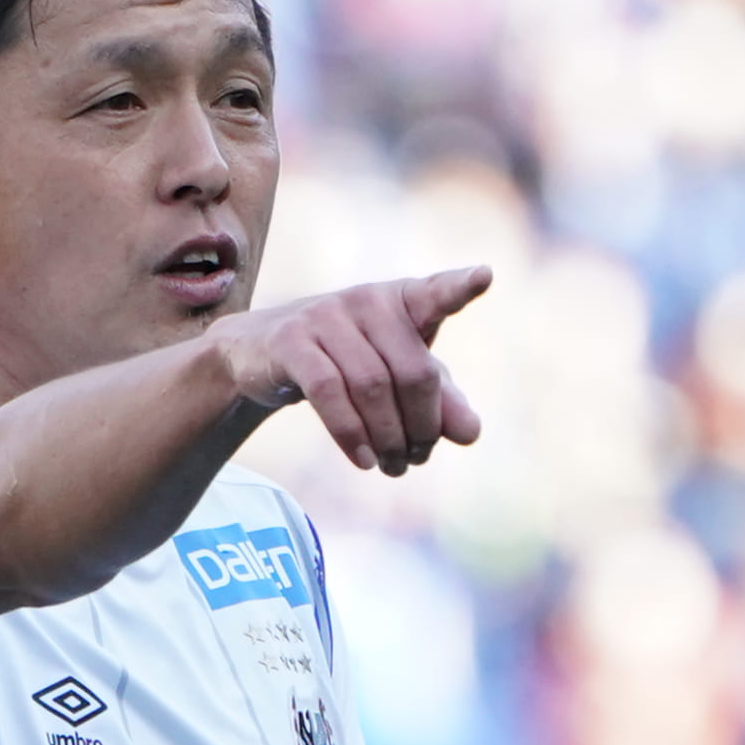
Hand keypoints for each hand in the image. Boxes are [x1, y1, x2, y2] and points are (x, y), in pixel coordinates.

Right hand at [205, 266, 491, 475]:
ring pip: (373, 387)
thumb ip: (439, 402)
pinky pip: (330, 393)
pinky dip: (351, 433)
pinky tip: (363, 460)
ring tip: (392, 467)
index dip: (459, 287)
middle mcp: (366, 300)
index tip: (484, 277)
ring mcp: (325, 315)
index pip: (436, 293)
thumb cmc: (344, 362)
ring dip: (388, 439)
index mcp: (401, 300)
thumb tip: (470, 433)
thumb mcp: (397, 379)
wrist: (260, 353)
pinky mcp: (291, 340)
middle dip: (422, 427)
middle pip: (414, 373)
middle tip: (417, 459)